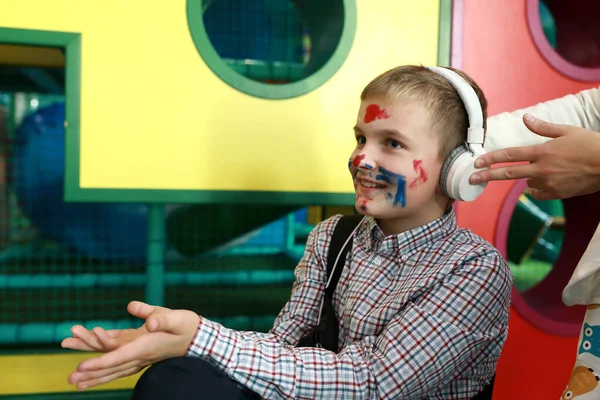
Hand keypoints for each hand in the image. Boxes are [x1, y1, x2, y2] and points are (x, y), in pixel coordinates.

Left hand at [61, 301, 199, 389]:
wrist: (197, 338)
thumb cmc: (187, 326)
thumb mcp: (176, 317)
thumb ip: (160, 317)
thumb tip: (143, 317)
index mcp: (146, 346)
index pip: (120, 356)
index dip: (101, 362)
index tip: (83, 366)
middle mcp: (140, 355)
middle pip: (112, 367)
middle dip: (91, 374)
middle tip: (71, 380)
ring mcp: (139, 356)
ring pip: (113, 369)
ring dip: (95, 376)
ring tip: (75, 383)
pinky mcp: (138, 352)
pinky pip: (117, 362)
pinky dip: (103, 366)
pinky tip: (93, 371)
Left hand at [470, 113, 599, 199]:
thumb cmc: (590, 145)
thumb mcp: (567, 131)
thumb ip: (543, 127)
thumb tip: (525, 117)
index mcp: (542, 152)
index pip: (509, 155)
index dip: (491, 159)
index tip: (477, 162)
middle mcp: (541, 169)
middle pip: (507, 174)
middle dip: (487, 176)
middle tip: (472, 179)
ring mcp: (548, 184)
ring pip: (526, 183)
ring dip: (526, 178)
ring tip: (545, 170)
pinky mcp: (556, 194)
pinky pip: (538, 193)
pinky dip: (537, 188)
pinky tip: (546, 181)